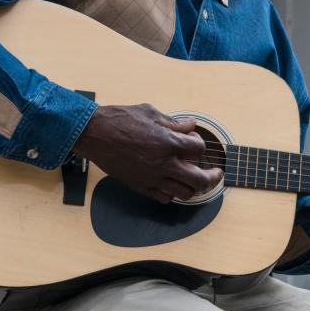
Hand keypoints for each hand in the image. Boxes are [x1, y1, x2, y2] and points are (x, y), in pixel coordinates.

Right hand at [72, 103, 222, 203]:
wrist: (94, 133)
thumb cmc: (120, 119)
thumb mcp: (151, 112)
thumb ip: (174, 122)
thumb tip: (190, 126)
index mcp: (168, 142)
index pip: (199, 149)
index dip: (199, 144)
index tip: (193, 140)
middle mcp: (163, 163)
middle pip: (200, 179)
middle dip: (212, 177)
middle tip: (216, 173)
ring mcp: (152, 177)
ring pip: (185, 193)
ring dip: (194, 187)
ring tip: (196, 181)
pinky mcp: (140, 186)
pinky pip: (164, 198)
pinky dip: (173, 193)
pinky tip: (172, 185)